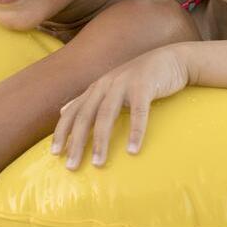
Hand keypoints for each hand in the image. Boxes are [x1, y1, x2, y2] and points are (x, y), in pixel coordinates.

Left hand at [51, 46, 190, 169]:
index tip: (55, 154)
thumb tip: (63, 111)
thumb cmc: (141, 79)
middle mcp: (106, 84)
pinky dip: (135, 131)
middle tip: (72, 166)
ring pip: (106, 114)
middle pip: (86, 116)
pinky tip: (133, 149)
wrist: (172, 60)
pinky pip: (138, 111)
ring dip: (101, 140)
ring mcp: (124, 83)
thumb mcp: (111, 87)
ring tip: (98, 163)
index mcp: (97, 87)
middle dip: (77, 142)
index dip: (62, 131)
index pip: (74, 111)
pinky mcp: (144, 86)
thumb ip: (88, 99)